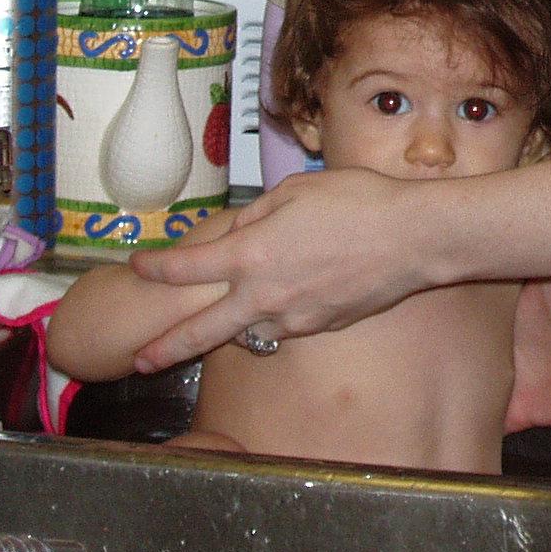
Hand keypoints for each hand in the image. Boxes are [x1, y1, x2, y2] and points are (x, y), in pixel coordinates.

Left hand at [123, 169, 435, 369]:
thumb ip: (255, 214)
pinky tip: (276, 308)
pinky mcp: (320, 328)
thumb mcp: (295, 190)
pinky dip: (270, 321)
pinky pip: (283, 329)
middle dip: (164, 348)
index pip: (185, 268)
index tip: (138, 266)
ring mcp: (293, 318)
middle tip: (140, 361)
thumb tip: (237, 232)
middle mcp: (264, 295)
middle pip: (198, 331)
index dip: (155, 267)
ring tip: (209, 332)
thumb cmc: (357, 202)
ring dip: (224, 332)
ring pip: (245, 333)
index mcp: (251, 254)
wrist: (412, 239)